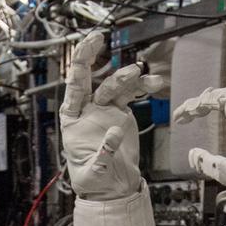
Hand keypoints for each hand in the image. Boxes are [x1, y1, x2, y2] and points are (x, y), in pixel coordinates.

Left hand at [60, 30, 163, 199]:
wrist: (113, 188)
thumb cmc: (94, 182)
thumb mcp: (93, 172)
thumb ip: (104, 152)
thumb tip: (115, 130)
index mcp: (72, 119)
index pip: (74, 88)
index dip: (79, 66)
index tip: (87, 46)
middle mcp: (87, 109)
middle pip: (89, 77)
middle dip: (91, 55)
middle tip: (98, 38)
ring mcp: (105, 109)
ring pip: (114, 84)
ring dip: (127, 77)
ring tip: (140, 75)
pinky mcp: (121, 113)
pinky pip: (131, 95)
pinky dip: (142, 87)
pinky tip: (153, 84)